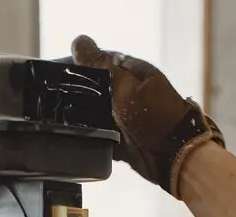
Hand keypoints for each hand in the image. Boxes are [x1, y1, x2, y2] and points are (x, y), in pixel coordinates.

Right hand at [71, 35, 224, 196]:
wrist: (173, 155)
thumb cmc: (155, 116)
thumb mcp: (125, 86)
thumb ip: (101, 67)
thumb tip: (79, 42)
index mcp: (133, 73)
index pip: (101, 63)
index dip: (82, 67)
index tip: (63, 75)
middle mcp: (129, 93)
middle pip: (96, 89)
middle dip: (81, 94)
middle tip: (62, 99)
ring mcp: (125, 117)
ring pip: (95, 113)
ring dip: (83, 117)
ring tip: (66, 119)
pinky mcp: (121, 139)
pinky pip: (99, 135)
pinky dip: (90, 136)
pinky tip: (78, 136)